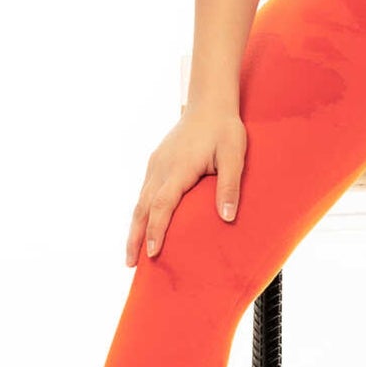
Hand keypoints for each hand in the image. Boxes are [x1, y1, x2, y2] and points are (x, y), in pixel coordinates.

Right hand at [126, 106, 247, 264]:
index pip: (162, 205)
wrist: (209, 102)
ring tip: (132, 254)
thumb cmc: (224, 128)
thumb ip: (230, 185)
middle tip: (131, 265)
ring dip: (134, 228)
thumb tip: (227, 217)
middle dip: (135, 238)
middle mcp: (161, 167)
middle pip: (142, 208)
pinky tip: (142, 226)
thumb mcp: (234, 155)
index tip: (153, 253)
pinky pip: (144, 191)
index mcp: (178, 168)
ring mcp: (156, 164)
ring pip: (140, 201)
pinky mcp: (156, 162)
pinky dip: (140, 212)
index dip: (156, 230)